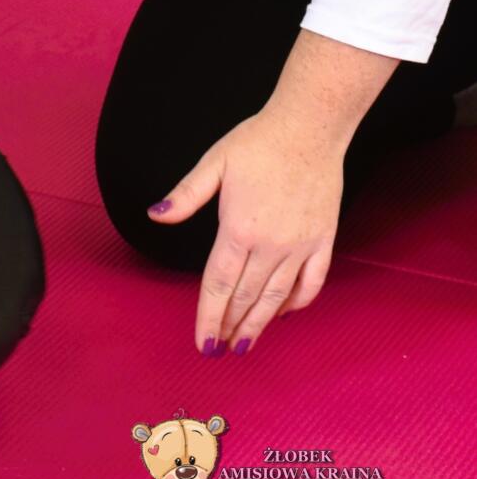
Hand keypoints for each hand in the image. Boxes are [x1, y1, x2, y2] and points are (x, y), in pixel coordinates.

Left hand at [148, 107, 342, 356]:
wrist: (309, 128)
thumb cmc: (258, 142)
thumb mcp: (213, 163)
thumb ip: (185, 195)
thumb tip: (155, 215)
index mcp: (239, 228)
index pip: (219, 284)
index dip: (208, 316)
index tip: (203, 342)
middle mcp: (271, 244)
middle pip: (246, 297)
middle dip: (230, 326)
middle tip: (218, 349)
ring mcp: (301, 245)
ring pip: (278, 297)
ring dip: (260, 323)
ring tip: (246, 343)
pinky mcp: (324, 240)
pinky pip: (312, 282)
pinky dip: (298, 303)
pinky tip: (285, 313)